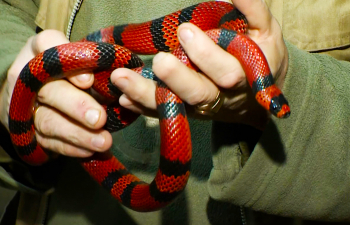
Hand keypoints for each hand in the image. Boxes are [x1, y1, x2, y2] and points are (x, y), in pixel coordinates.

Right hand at [0, 30, 111, 157]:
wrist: (31, 92)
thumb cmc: (67, 68)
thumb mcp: (78, 54)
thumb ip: (94, 60)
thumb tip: (121, 77)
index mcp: (40, 48)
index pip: (48, 44)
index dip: (68, 64)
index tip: (90, 81)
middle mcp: (25, 73)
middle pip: (48, 90)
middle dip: (76, 106)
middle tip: (100, 119)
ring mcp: (22, 105)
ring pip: (48, 120)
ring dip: (77, 133)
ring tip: (103, 141)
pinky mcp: (26, 131)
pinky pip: (47, 141)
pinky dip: (70, 147)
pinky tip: (90, 150)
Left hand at [110, 0, 287, 129]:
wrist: (258, 96)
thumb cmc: (262, 56)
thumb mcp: (266, 31)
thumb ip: (254, 11)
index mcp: (244, 77)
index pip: (226, 70)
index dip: (206, 54)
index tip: (184, 30)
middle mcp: (221, 97)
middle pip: (199, 94)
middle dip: (177, 77)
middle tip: (158, 59)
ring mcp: (201, 108)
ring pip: (175, 106)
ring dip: (146, 94)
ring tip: (120, 78)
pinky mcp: (187, 112)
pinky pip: (163, 113)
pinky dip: (142, 106)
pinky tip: (122, 98)